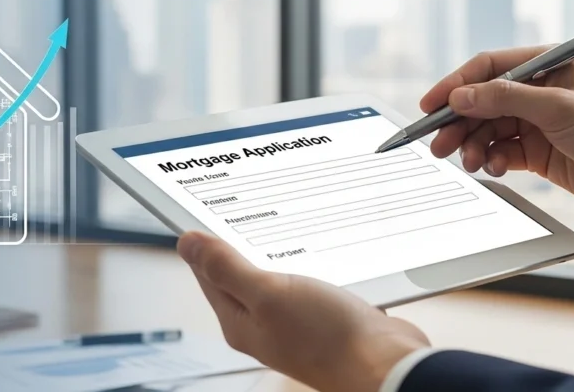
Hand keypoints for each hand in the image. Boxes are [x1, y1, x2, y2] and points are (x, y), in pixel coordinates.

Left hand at [177, 231, 428, 391]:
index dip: (205, 241)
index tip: (205, 208)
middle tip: (242, 208)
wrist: (386, 365)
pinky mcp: (321, 318)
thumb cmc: (329, 338)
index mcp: (240, 322)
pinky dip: (305, 263)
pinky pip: (305, 283)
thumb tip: (187, 244)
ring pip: (274, 276)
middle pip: (238, 275)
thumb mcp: (269, 293)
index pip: (208, 274)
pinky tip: (314, 248)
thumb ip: (228, 268)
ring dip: (276, 250)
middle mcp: (262, 325)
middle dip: (239, 242)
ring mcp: (292, 322)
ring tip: (278, 221)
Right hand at [421, 46, 573, 219]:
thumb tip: (461, 96)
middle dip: (458, 123)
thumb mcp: (556, 108)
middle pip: (480, 102)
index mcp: (543, 66)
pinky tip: (494, 168)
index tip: (431, 105)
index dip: (455, 85)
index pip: (487, 68)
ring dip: (472, 145)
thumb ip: (504, 99)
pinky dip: (491, 160)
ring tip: (468, 161)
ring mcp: (534, 121)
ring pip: (486, 129)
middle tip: (438, 143)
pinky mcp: (535, 150)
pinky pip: (499, 151)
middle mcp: (535, 91)